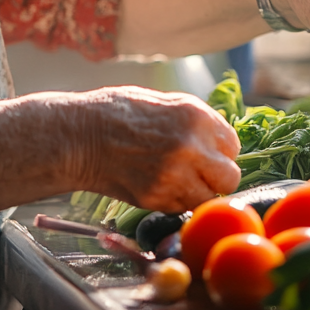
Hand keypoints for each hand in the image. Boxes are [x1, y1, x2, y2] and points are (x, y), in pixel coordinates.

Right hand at [71, 86, 240, 212]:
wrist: (77, 137)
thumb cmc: (115, 113)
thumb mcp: (161, 101)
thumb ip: (193, 120)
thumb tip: (216, 139)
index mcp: (195, 115)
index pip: (232, 144)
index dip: (219, 150)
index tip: (206, 153)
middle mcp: (191, 146)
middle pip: (230, 177)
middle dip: (217, 177)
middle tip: (198, 173)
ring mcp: (175, 175)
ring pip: (209, 198)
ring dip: (198, 193)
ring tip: (177, 181)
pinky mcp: (157, 198)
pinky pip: (184, 208)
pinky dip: (177, 202)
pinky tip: (160, 186)